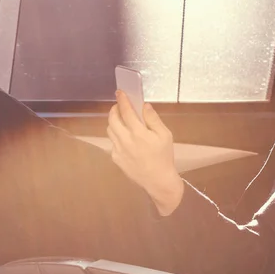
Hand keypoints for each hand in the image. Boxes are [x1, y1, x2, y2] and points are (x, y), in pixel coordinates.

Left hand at [107, 90, 184, 215]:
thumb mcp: (165, 135)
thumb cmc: (164, 157)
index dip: (122, 100)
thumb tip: (144, 106)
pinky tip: (126, 138)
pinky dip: (117, 136)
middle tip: (120, 106)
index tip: (120, 92)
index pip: (126, 111)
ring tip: (122, 120)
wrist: (158, 180)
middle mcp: (125, 140)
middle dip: (114, 109)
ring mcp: (118, 150)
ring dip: (114, 122)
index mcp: (138, 133)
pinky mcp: (116, 158)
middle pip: (112, 119)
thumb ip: (153, 119)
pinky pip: (112, 142)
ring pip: (110, 130)